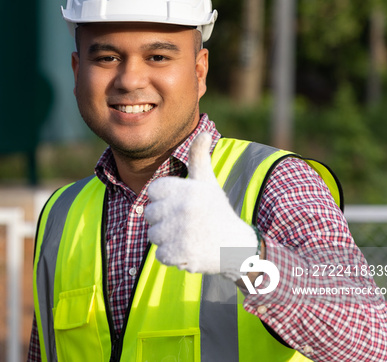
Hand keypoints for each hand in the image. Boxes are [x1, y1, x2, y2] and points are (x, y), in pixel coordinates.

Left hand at [145, 133, 256, 280]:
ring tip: (187, 236)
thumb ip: (199, 157)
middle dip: (163, 220)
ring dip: (166, 239)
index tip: (180, 204)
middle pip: (149, 214)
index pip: (152, 191)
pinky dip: (172, 256)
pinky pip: (160, 254)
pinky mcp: (181, 254)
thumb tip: (205, 131)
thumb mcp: (207, 182)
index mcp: (188, 189)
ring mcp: (182, 232)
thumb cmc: (217, 211)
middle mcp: (184, 208)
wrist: (237, 247)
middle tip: (185, 223)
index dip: (163, 199)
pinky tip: (189, 250)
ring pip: (153, 235)